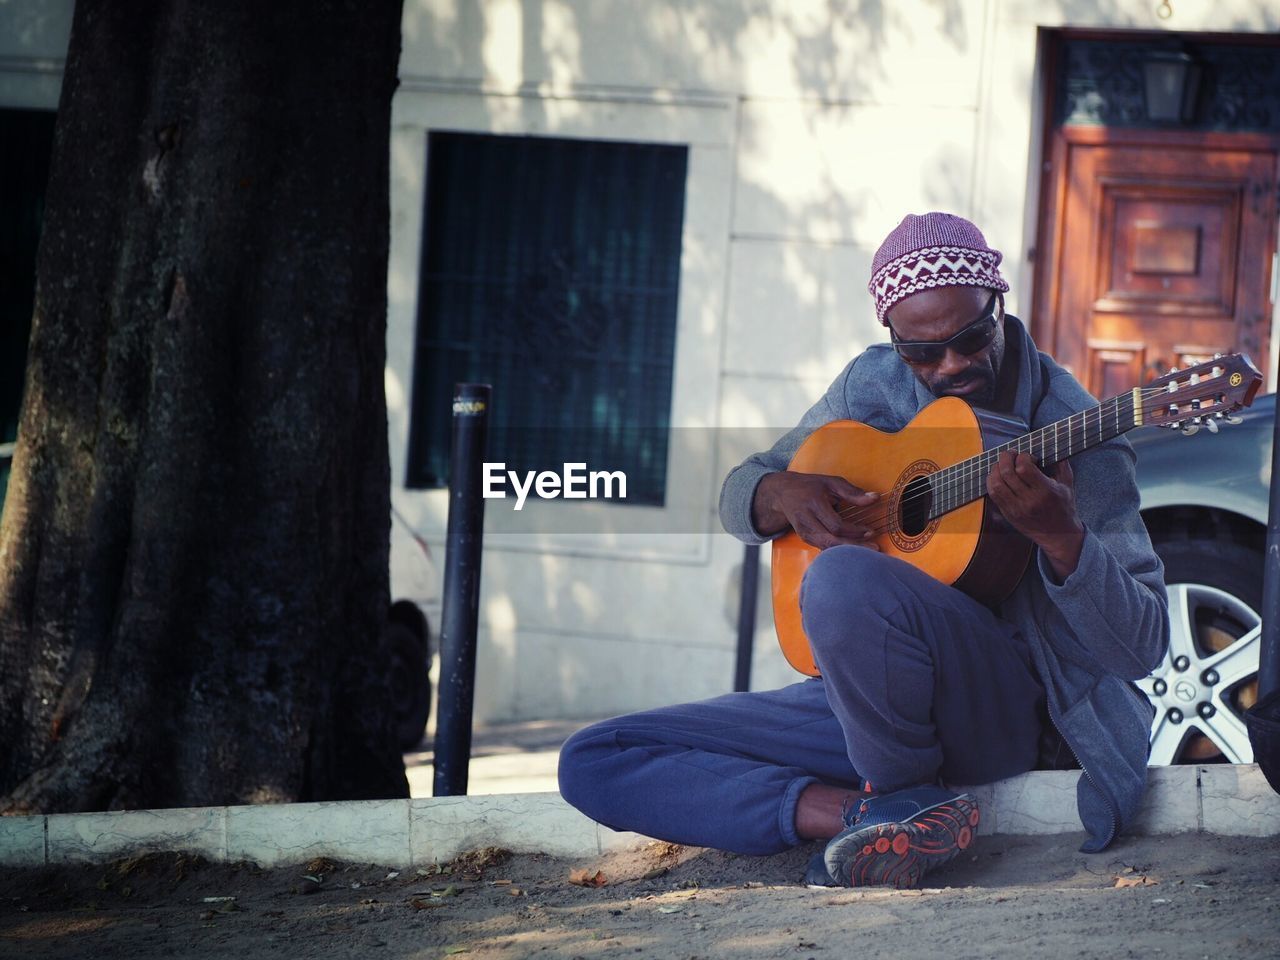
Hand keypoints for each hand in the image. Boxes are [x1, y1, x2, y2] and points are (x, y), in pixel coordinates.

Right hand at [752, 471, 879, 549]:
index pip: (836, 525)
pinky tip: (853, 551)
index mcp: (813, 504)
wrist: (782, 494)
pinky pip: (824, 548)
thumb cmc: (810, 486)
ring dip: (847, 551)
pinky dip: (839, 551)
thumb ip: (853, 492)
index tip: (871, 531)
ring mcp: (803, 532)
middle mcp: (806, 521)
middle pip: (831, 541)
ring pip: (827, 548)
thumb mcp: (831, 482)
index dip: (854, 530)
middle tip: (874, 548)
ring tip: (866, 551)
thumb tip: (875, 497)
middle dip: (853, 546)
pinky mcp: (805, 539)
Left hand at [985, 452, 1083, 579]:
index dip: (1022, 456)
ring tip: (1002, 463)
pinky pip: (993, 494)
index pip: (1024, 468)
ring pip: (996, 484)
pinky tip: (997, 475)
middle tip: (1011, 454)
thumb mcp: (1068, 485)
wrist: (1058, 535)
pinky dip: (991, 481)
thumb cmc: (1064, 507)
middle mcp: (1029, 500)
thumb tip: (1053, 444)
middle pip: (1007, 473)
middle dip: (1006, 458)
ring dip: (995, 469)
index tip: (1028, 456)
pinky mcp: (1007, 514)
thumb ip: (1061, 465)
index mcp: (1045, 491)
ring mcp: (1016, 508)